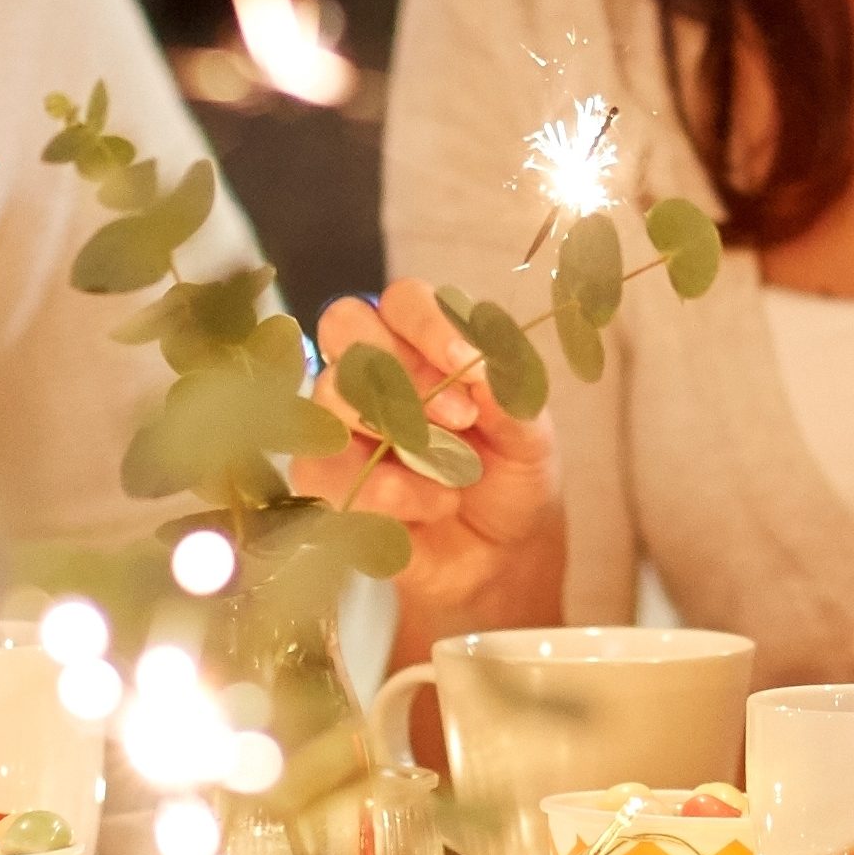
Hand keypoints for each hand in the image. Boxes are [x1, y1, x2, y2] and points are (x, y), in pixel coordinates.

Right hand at [296, 284, 561, 621]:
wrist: (499, 553)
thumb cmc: (509, 474)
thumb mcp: (529, 434)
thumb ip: (508, 394)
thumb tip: (480, 361)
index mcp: (422, 342)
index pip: (402, 300)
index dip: (428, 325)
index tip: (468, 363)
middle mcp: (371, 371)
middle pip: (344, 326)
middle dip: (404, 370)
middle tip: (461, 418)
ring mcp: (339, 423)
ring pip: (329, 396)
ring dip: (403, 436)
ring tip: (457, 471)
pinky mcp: (324, 481)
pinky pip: (325, 470)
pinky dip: (389, 492)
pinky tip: (434, 506)